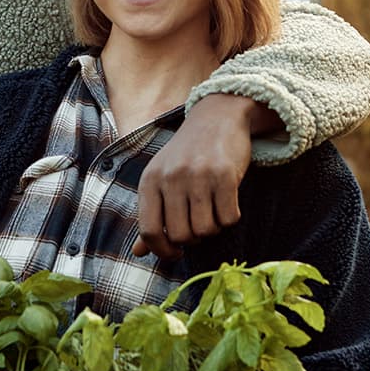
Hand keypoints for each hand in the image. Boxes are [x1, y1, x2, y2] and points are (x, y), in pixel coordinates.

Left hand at [135, 94, 264, 257]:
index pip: (149, 231)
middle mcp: (171, 178)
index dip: (162, 250)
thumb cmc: (187, 154)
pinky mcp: (225, 175)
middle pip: (180, 235)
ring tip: (212, 211)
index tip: (175, 253)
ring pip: (205, 230)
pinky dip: (230, 218)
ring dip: (212, 228)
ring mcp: (198, 175)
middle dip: (192, 239)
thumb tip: (139, 253)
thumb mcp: (161, 179)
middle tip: (199, 225)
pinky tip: (227, 203)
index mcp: (150, 180)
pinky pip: (229, 218)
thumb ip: (151, 215)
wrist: (217, 117)